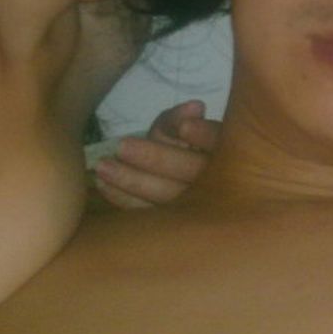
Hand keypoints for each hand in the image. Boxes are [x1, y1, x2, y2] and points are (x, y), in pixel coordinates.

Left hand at [93, 100, 219, 208]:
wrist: (185, 195)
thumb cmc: (181, 150)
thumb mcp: (183, 129)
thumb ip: (180, 118)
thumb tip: (195, 107)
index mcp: (229, 156)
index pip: (221, 143)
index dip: (205, 135)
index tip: (185, 127)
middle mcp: (220, 185)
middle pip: (192, 173)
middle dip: (157, 159)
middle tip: (121, 146)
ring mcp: (197, 210)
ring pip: (168, 197)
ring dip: (132, 182)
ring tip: (103, 167)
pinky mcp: (172, 226)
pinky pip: (150, 214)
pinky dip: (125, 200)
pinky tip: (103, 186)